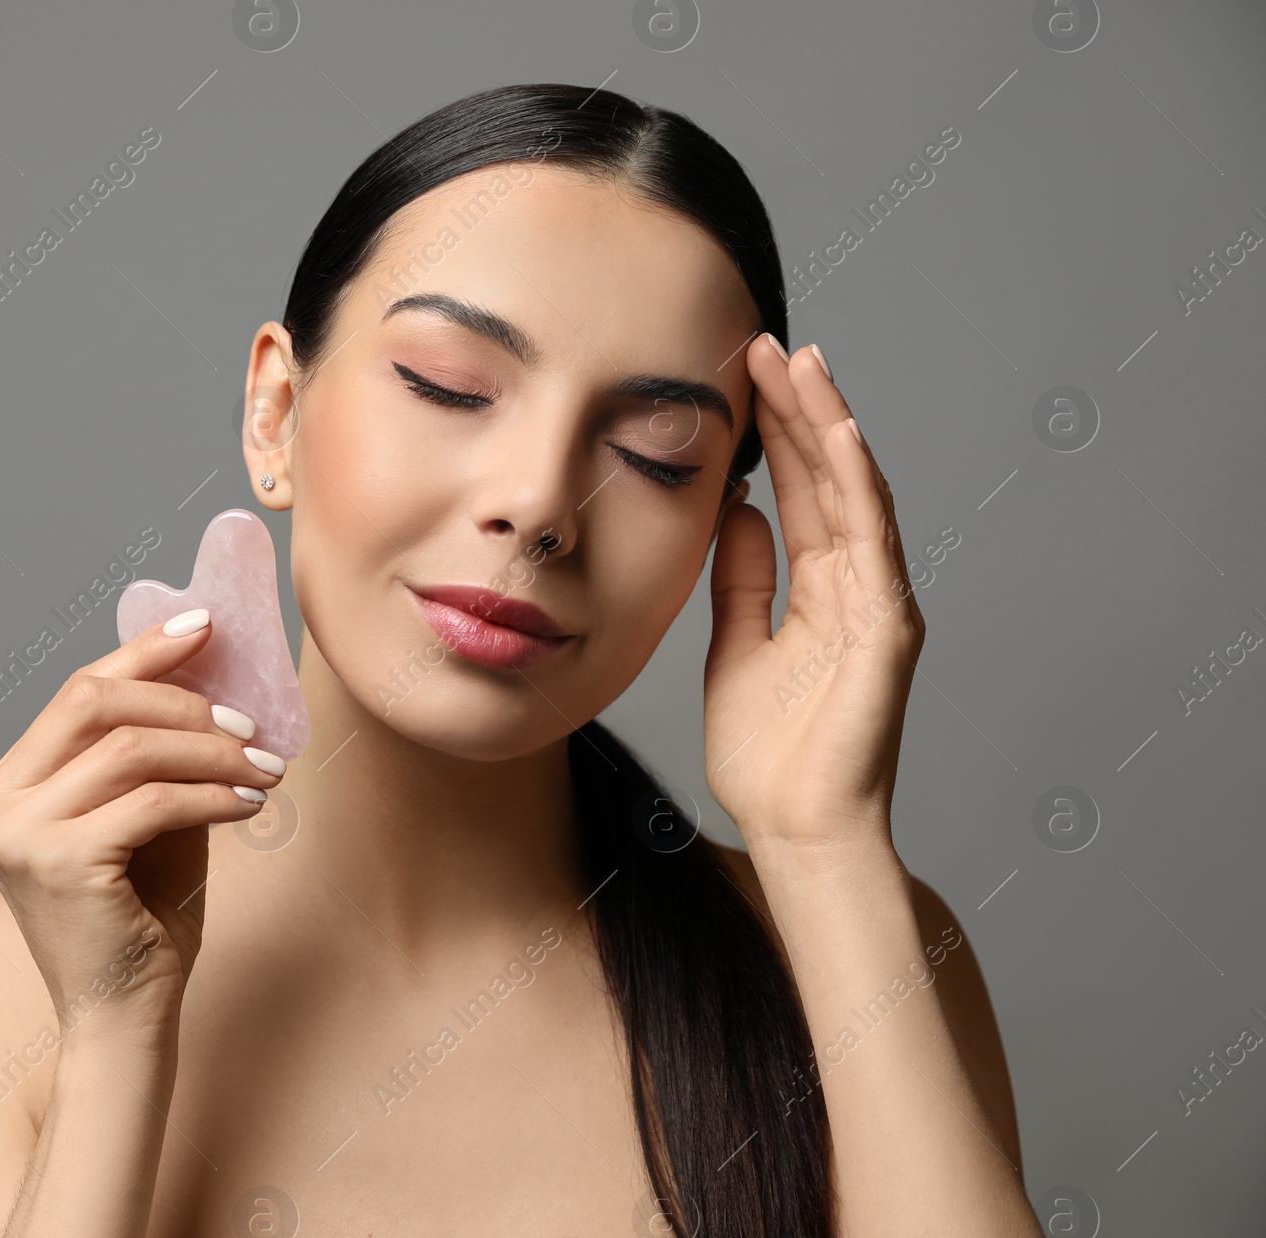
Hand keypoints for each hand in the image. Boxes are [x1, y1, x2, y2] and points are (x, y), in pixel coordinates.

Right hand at [0, 611, 288, 1036]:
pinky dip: (211, 795)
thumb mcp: (149, 820)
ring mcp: (18, 833)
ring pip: (131, 748)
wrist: (123, 1017)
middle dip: (182, 699)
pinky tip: (250, 805)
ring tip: (264, 768)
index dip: (143, 651)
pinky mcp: (60, 862)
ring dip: (212, 751)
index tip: (205, 625)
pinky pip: (152, 800)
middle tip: (250, 722)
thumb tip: (213, 679)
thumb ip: (160, 756)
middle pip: (92, 701)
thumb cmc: (140, 921)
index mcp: (7, 787)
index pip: (76, 693)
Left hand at [703, 336, 924, 853]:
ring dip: (829, 426)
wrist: (796, 828)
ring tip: (802, 363)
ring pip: (856, 495)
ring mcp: (879, 604)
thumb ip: (743, 577)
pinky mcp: (888, 628)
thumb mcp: (738, 645)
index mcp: (821, 591)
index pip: (799, 493)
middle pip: (827, 480)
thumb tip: (735, 508)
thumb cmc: (770, 755)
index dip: (775, 433)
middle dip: (799, 410)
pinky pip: (872, 542)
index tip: (745, 374)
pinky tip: (836, 433)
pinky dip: (855, 483)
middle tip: (767, 344)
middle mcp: (858, 587)